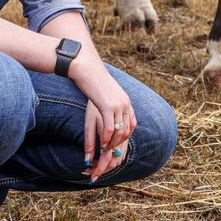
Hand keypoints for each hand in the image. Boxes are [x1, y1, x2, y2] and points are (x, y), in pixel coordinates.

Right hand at [74, 62, 136, 179]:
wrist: (88, 69)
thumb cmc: (94, 81)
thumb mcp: (107, 94)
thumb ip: (111, 104)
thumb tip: (110, 114)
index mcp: (126, 101)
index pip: (133, 124)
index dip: (125, 137)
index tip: (117, 144)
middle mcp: (125, 104)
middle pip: (127, 130)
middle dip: (118, 144)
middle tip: (109, 152)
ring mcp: (118, 105)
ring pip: (120, 132)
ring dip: (112, 144)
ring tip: (104, 150)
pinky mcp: (108, 106)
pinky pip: (110, 128)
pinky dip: (106, 138)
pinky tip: (101, 143)